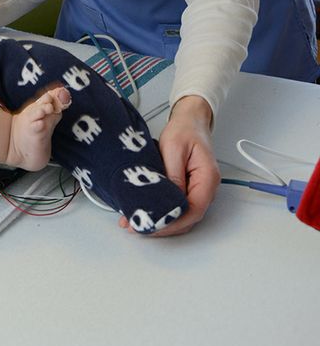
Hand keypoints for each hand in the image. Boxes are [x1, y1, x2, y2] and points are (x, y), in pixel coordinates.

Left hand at [121, 95, 219, 236]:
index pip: (194, 210)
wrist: (190, 120)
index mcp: (208, 177)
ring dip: (161, 220)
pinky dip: (162, 210)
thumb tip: (168, 200)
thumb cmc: (185, 130)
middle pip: (188, 217)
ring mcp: (198, 189)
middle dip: (163, 225)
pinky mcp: (189, 188)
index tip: (152, 224)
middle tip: (138, 225)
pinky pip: (178, 205)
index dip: (173, 221)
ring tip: (136, 220)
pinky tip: (146, 210)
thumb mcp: (174, 148)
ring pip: (182, 214)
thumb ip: (172, 175)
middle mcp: (207, 187)